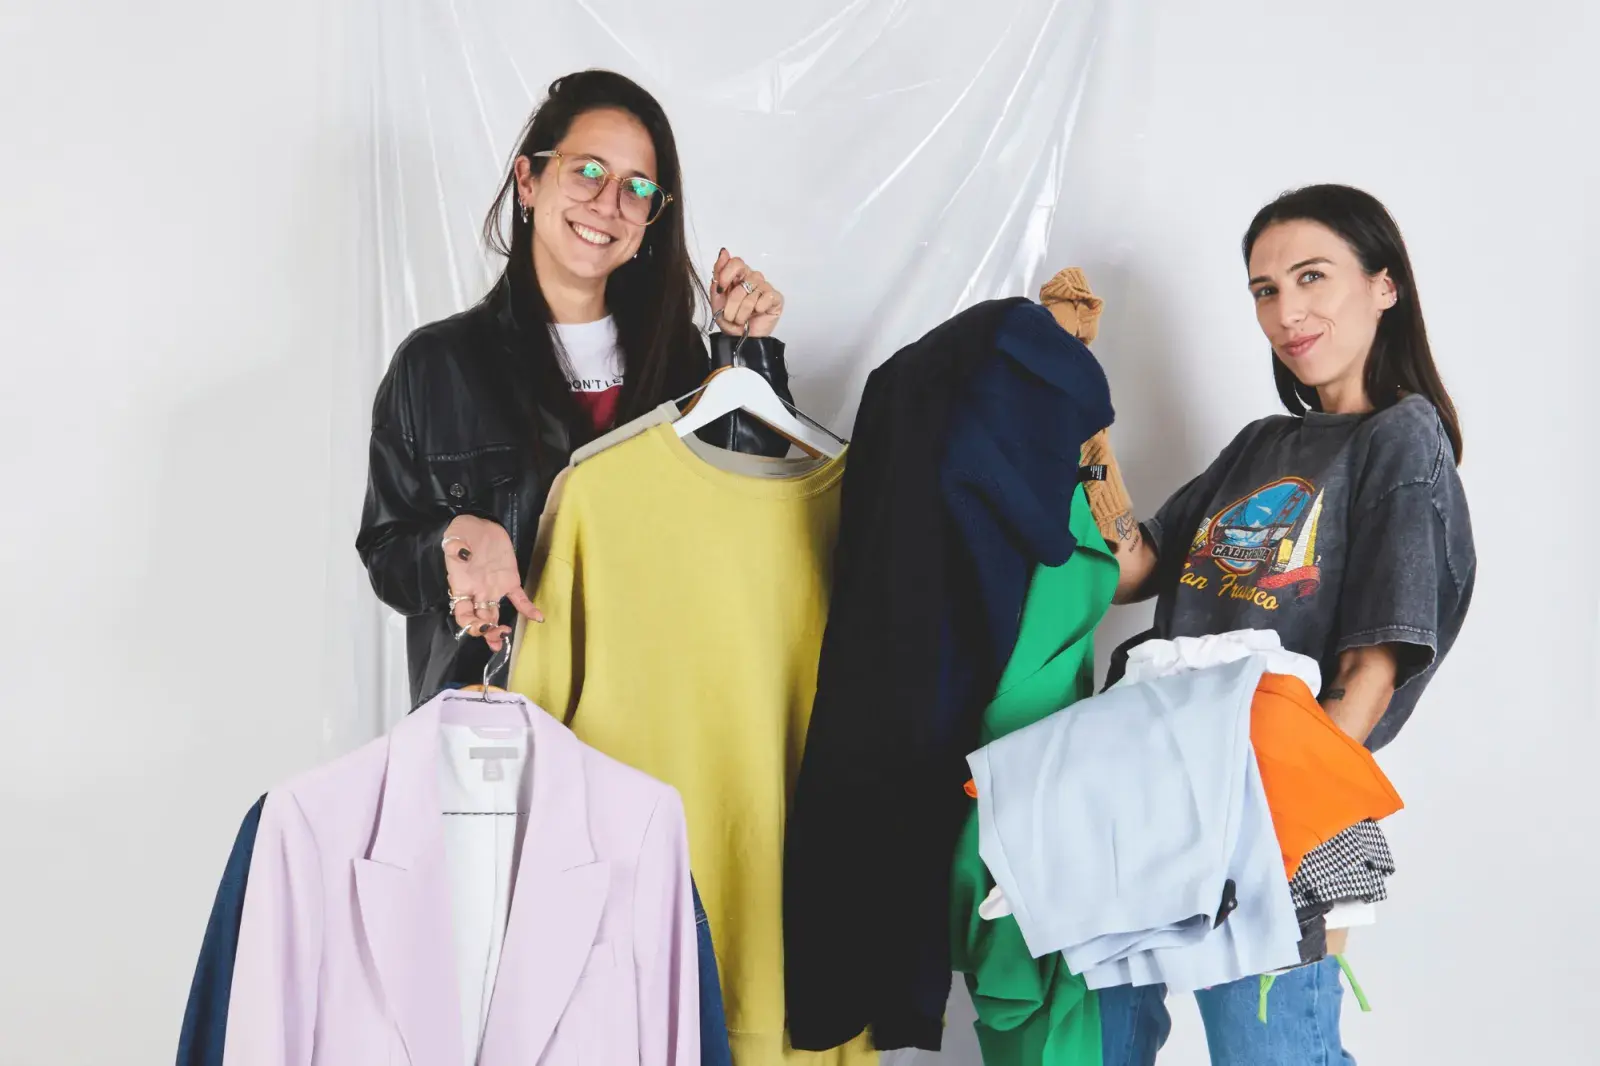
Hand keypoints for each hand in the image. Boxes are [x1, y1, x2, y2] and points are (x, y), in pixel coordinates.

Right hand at [441, 515, 541, 653]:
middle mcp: (477, 593)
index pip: (462, 614)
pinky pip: (519, 599)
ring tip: (505, 638)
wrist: (479, 524)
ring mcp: (494, 589)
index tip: (479, 626)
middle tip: (497, 637)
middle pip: (480, 620)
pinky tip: (538, 618)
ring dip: (499, 629)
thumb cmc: (463, 532)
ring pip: (495, 615)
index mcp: (462, 587)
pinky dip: (528, 609)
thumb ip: (454, 547)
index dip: (469, 624)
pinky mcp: (510, 581)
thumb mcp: (454, 536)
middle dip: (487, 632)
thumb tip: (461, 554)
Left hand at [710, 248, 783, 337]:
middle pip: (742, 282)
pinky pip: (765, 299)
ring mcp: (765, 287)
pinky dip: (758, 310)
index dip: (727, 275)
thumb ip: (718, 276)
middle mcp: (753, 278)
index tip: (722, 289)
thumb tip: (723, 251)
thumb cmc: (730, 319)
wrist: (741, 339)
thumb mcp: (717, 299)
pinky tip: (758, 313)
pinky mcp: (775, 298)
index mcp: (739, 275)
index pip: (735, 262)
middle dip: (732, 303)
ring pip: (751, 295)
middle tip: (730, 315)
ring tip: (742, 319)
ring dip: (742, 312)